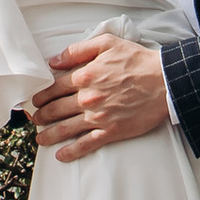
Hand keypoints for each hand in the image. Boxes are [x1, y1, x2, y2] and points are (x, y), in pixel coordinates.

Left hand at [30, 35, 169, 159]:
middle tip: (35, 120)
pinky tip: (61, 155)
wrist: (165, 82)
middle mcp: (87, 98)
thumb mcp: (107, 44)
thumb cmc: (137, 61)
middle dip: (41, 116)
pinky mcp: (111, 131)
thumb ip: (77, 51)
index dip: (40, 96)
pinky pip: (86, 144)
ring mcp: (98, 117)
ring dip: (49, 135)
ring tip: (40, 139)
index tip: (34, 101)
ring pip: (65, 128)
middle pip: (55, 110)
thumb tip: (54, 61)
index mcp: (84, 76)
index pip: (53, 88)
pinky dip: (71, 151)